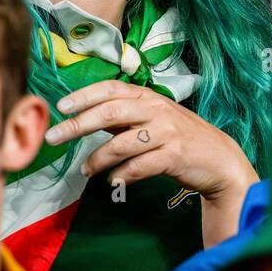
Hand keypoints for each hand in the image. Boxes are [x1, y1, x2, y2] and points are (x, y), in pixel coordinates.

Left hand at [45, 79, 257, 245]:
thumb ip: (123, 116)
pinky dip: (122, 175)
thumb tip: (85, 116)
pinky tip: (113, 181)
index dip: (83, 96)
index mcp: (148, 97)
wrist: (218, 159)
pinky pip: (139, 166)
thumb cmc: (179, 137)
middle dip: (77, 125)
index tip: (60, 106)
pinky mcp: (174, 156)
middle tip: (53, 137)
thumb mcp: (152, 118)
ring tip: (86, 170)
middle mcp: (156, 110)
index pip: (110, 89)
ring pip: (121, 144)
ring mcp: (166, 132)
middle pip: (110, 113)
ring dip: (98, 159)